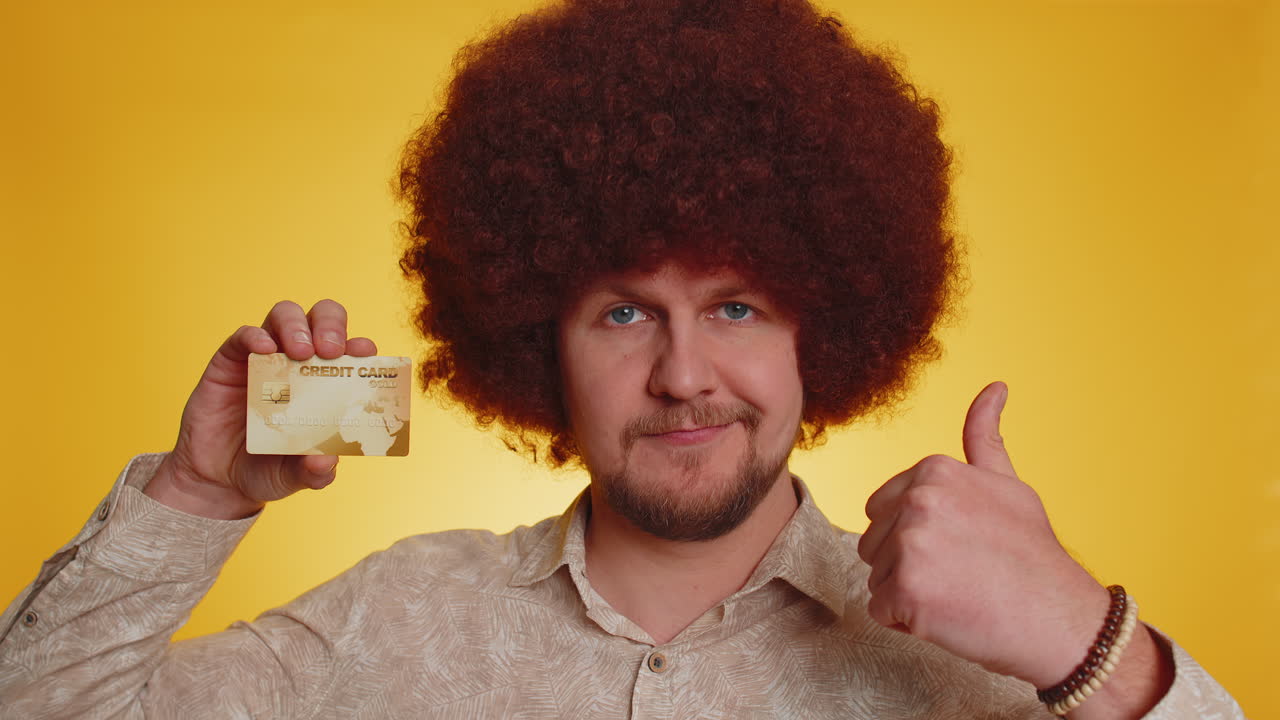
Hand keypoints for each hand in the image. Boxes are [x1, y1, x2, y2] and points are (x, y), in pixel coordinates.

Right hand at [145, 300, 378, 518]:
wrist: (219, 481)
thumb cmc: (268, 470)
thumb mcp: (297, 477)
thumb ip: (315, 471)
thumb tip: (327, 461)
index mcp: (328, 382)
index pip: (351, 351)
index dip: (360, 347)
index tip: (365, 353)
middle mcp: (301, 363)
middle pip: (322, 319)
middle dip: (331, 325)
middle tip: (330, 350)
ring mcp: (267, 358)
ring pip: (285, 316)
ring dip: (296, 326)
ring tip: (300, 351)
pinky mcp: (231, 361)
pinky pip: (244, 336)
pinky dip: (255, 336)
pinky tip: (264, 349)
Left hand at [856, 381, 1110, 687]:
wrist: (1061, 619)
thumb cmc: (1032, 555)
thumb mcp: (1008, 484)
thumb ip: (983, 438)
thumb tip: (994, 387)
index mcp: (934, 471)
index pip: (880, 510)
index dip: (915, 536)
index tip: (960, 545)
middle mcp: (917, 500)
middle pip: (873, 543)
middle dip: (907, 564)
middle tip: (960, 572)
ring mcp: (910, 543)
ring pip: (876, 576)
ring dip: (908, 593)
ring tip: (958, 592)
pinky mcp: (906, 588)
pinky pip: (880, 609)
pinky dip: (907, 621)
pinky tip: (950, 614)